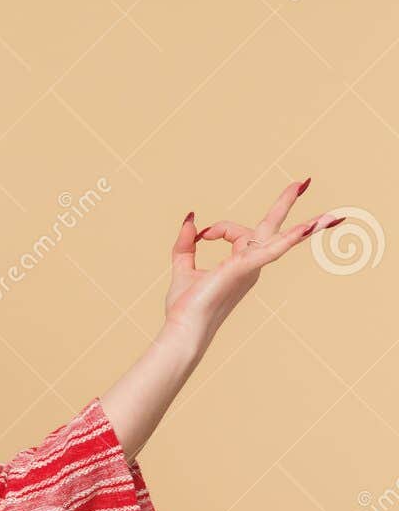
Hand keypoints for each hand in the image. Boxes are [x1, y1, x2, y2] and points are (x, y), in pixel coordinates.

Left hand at [161, 177, 343, 351]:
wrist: (183, 329)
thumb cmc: (186, 307)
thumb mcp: (182, 266)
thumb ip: (186, 243)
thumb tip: (190, 219)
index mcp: (240, 264)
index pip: (237, 232)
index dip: (217, 229)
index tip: (200, 235)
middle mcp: (251, 265)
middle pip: (272, 228)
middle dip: (285, 203)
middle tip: (303, 181)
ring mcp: (251, 267)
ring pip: (278, 238)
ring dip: (303, 225)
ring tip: (328, 212)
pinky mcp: (244, 268)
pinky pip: (271, 250)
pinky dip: (289, 239)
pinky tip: (306, 229)